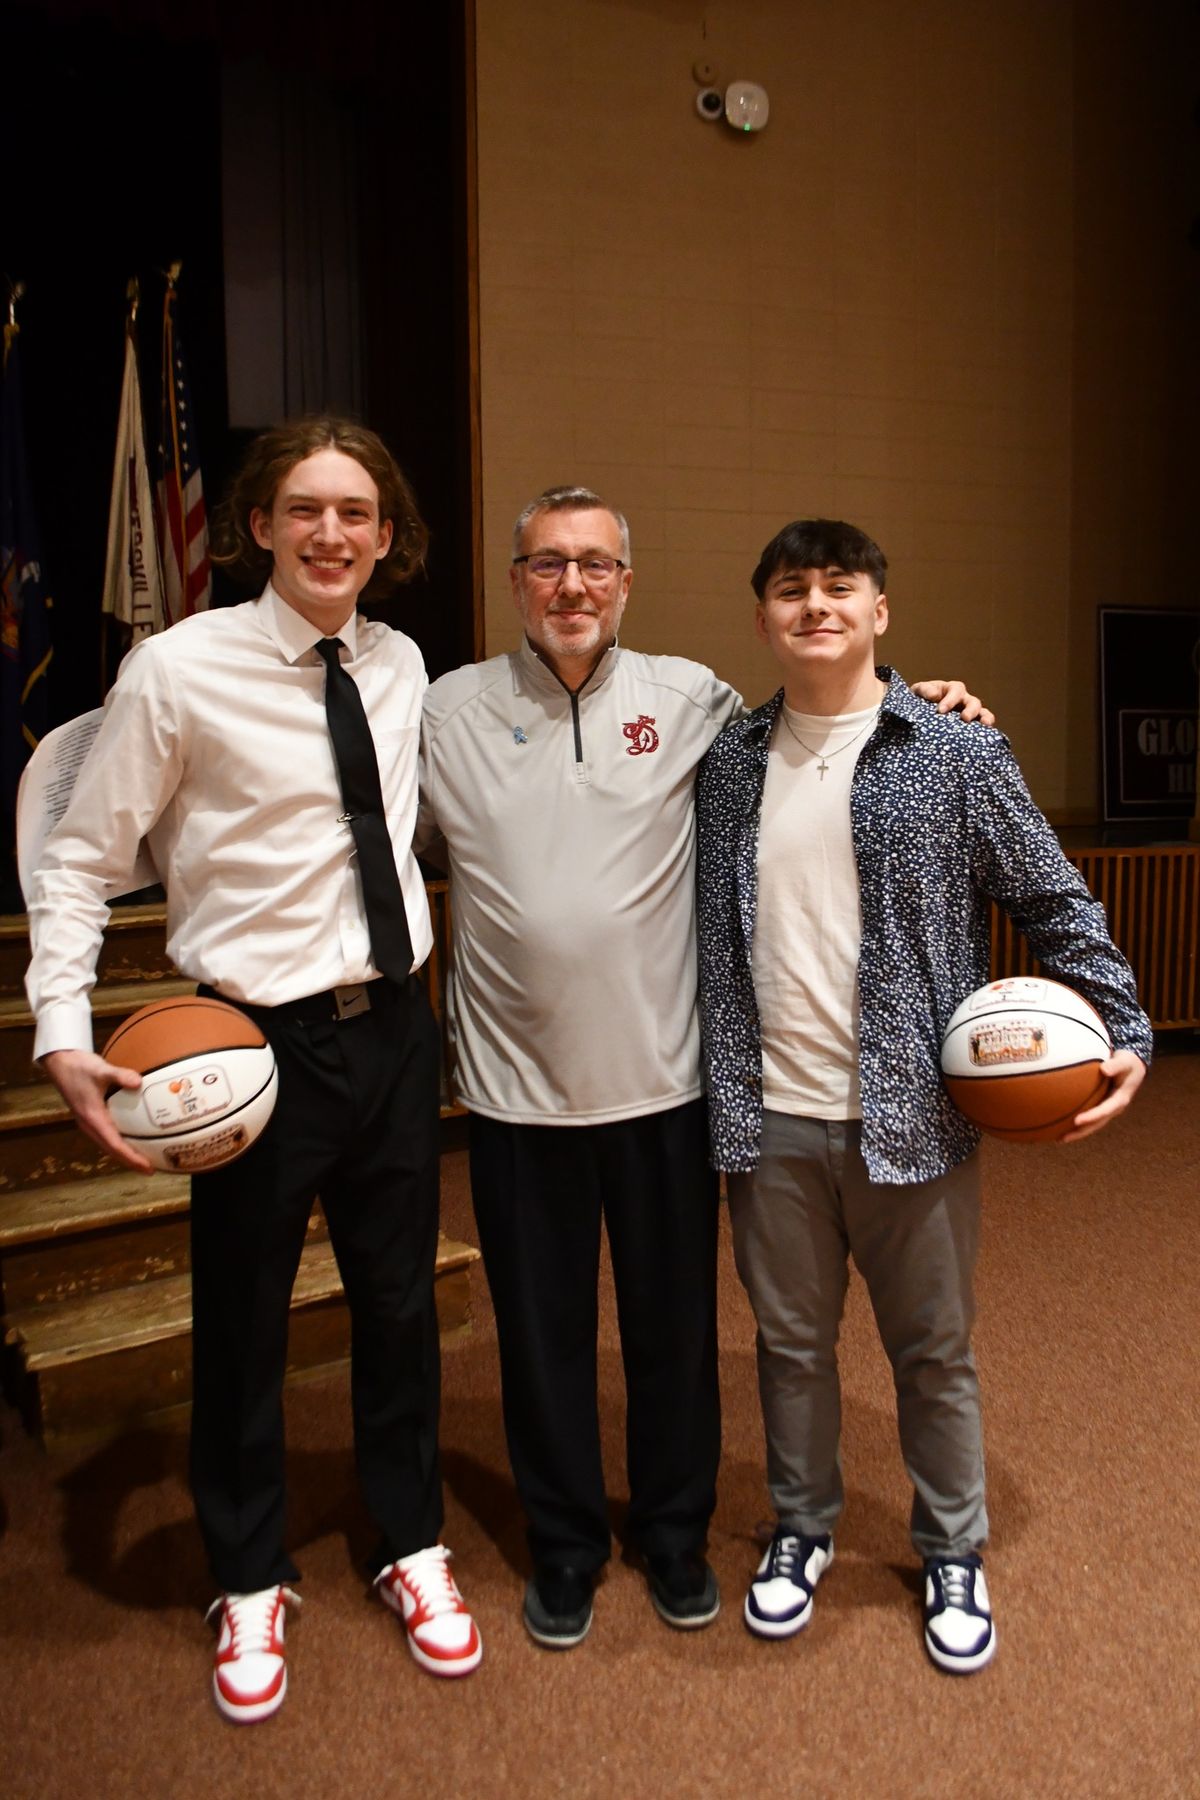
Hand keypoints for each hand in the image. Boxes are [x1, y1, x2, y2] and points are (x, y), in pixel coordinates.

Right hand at [42, 1048, 152, 1172]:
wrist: (60, 1062)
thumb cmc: (79, 1067)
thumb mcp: (100, 1069)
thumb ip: (120, 1075)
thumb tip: (139, 1082)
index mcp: (92, 1118)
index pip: (114, 1144)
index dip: (131, 1157)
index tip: (146, 1167)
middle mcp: (90, 1124)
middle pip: (112, 1150)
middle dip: (130, 1161)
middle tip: (151, 1169)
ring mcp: (89, 1122)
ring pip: (109, 1144)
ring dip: (125, 1154)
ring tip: (145, 1159)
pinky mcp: (91, 1117)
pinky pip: (108, 1135)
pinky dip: (121, 1142)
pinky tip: (135, 1138)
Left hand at [911, 679, 995, 726]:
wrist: (918, 714)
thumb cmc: (920, 700)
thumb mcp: (919, 691)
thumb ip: (924, 690)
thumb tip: (933, 695)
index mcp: (951, 690)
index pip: (956, 691)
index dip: (950, 700)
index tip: (941, 710)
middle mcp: (964, 700)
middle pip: (973, 702)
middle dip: (970, 710)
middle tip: (964, 718)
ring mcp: (969, 713)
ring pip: (982, 713)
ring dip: (985, 718)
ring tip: (986, 725)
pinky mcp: (970, 727)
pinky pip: (981, 728)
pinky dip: (985, 731)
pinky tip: (983, 738)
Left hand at [1060, 1049, 1146, 1142]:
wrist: (1133, 1066)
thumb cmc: (1128, 1063)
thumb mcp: (1125, 1062)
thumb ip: (1116, 1065)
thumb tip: (1103, 1068)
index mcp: (1120, 1100)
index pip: (1104, 1111)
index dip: (1091, 1117)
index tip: (1076, 1121)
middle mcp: (1114, 1108)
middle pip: (1097, 1124)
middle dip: (1081, 1132)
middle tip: (1063, 1138)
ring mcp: (1108, 1109)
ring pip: (1092, 1124)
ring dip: (1078, 1132)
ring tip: (1059, 1139)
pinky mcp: (1102, 1106)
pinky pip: (1090, 1117)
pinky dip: (1078, 1123)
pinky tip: (1062, 1125)